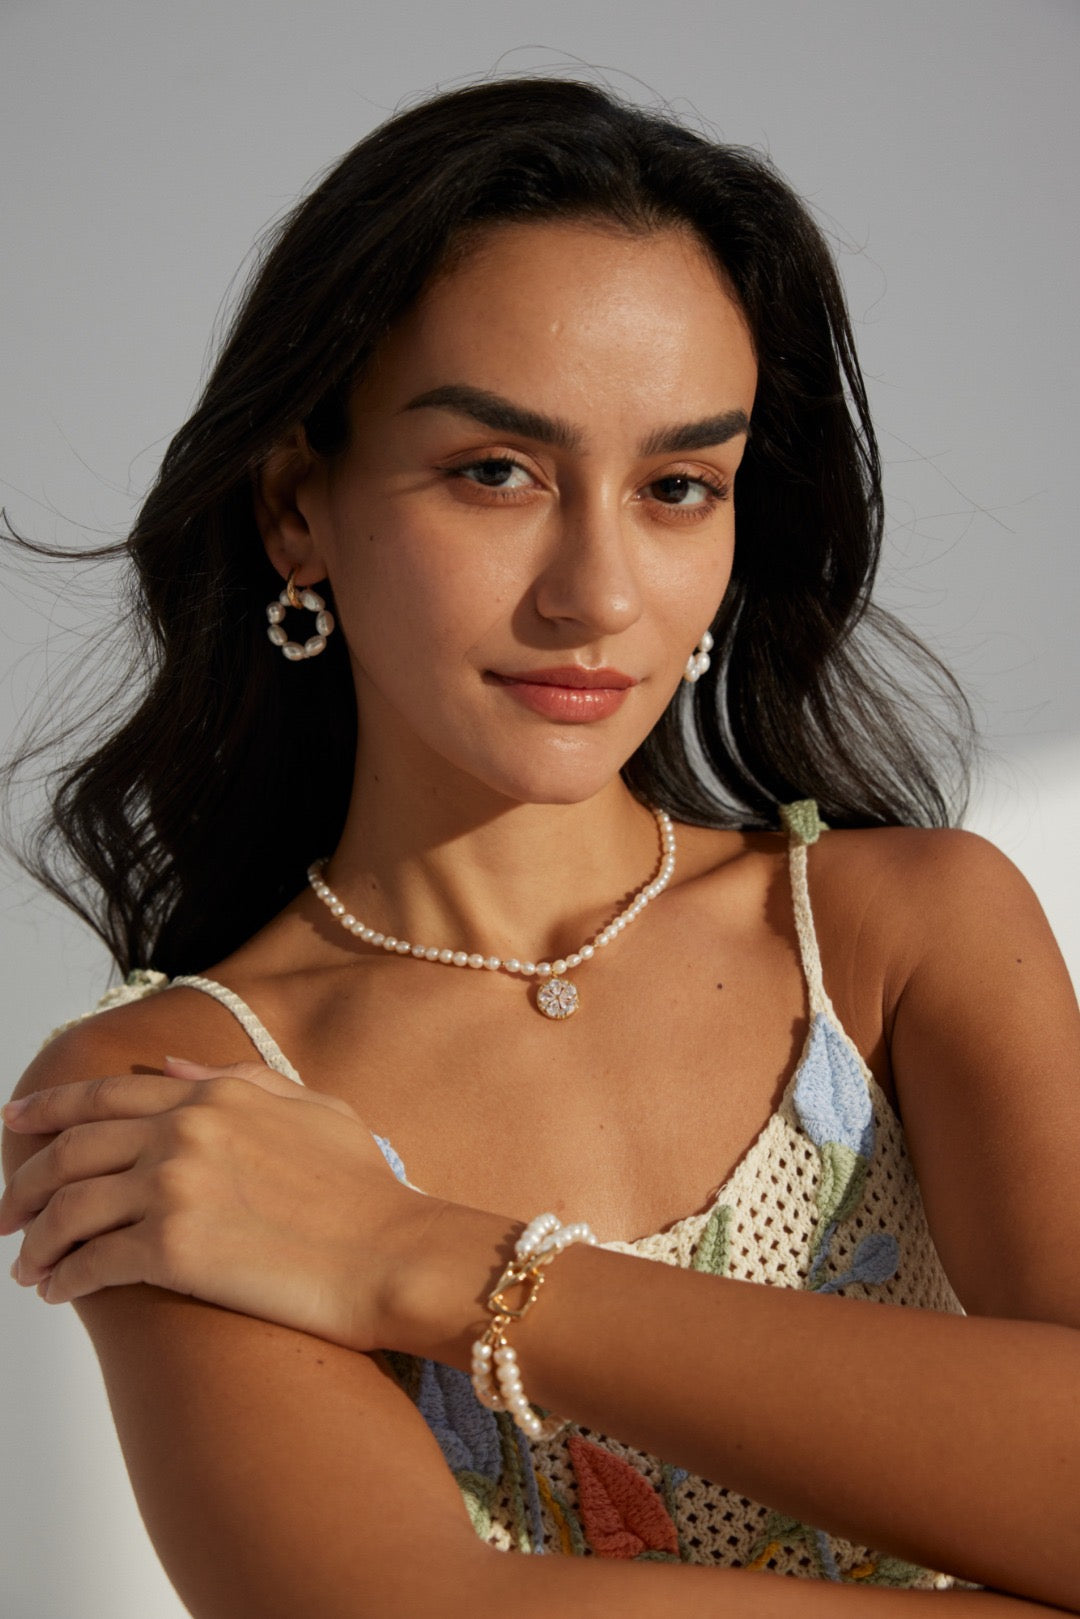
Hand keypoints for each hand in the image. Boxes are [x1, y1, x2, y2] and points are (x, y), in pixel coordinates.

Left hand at [0, 1058, 431, 1350]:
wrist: (394, 1253)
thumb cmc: (367, 1191)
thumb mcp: (314, 1108)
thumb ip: (239, 1079)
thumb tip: (175, 1062)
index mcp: (216, 1093)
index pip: (108, 1093)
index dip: (50, 1107)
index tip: (15, 1121)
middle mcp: (185, 1130)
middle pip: (72, 1149)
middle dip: (25, 1182)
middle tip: (5, 1214)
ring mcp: (175, 1186)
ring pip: (68, 1208)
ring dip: (37, 1240)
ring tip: (29, 1266)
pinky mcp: (172, 1249)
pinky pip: (90, 1262)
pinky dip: (64, 1278)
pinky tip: (59, 1292)